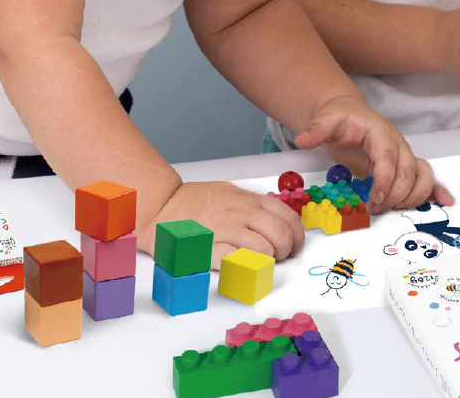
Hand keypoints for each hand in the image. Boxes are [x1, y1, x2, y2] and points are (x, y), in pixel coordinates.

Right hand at [139, 181, 305, 268]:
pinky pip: (238, 261)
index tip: (295, 246)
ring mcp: (227, 231)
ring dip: (267, 262)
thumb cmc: (195, 201)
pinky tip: (242, 266)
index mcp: (249, 200)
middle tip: (279, 257)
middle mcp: (242, 214)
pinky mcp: (211, 249)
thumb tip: (277, 220)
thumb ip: (253, 205)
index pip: (288, 217)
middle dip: (286, 252)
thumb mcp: (230, 192)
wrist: (162, 206)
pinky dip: (245, 267)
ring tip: (259, 263)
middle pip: (281, 236)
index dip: (297, 236)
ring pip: (264, 251)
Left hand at [294, 95, 453, 213]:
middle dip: (395, 194)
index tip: (375, 199)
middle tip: (376, 210)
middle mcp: (396, 143)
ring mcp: (403, 154)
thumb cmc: (339, 117)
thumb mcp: (325, 120)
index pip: (388, 159)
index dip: (384, 181)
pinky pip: (424, 176)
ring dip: (414, 196)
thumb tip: (302, 139)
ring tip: (393, 209)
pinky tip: (444, 201)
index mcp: (380, 133)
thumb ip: (315, 130)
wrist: (347, 112)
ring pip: (421, 175)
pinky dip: (436, 189)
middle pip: (408, 171)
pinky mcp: (403, 164)